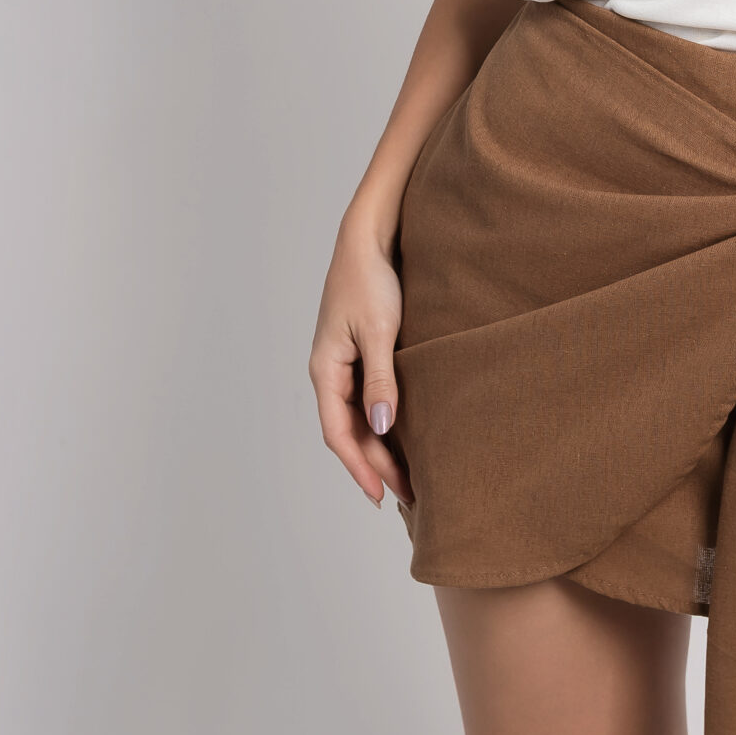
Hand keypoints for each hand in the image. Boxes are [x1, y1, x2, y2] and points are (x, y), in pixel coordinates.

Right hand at [309, 220, 412, 508]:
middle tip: (409, 495)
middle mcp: (331, 372)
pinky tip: (405, 435)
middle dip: (377, 465)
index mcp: (325, 369)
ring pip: (360, 418)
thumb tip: (382, 427)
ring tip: (410, 476)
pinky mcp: (362, 353)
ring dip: (382, 447)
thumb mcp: (379, 331)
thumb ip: (380, 379)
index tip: (381, 494)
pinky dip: (386, 422)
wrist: (370, 239)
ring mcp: (345, 364)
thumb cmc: (370, 280)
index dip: (360, 466)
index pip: (338, 433)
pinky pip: (370, 399)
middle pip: (351, 431)